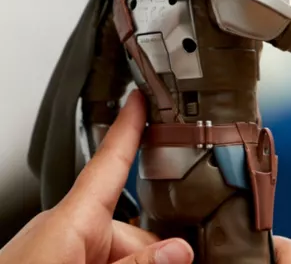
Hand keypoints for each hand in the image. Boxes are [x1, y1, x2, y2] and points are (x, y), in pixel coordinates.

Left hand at [0, 90, 193, 263]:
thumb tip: (178, 251)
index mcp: (70, 220)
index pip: (109, 159)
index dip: (128, 125)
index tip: (139, 98)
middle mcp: (65, 228)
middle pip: (129, 225)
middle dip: (151, 252)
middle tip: (170, 263)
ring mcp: (61, 247)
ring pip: (119, 248)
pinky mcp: (58, 258)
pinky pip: (99, 255)